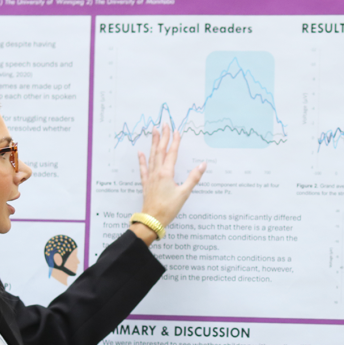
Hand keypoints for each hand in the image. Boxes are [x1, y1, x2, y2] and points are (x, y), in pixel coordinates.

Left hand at [134, 123, 205, 240]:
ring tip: (154, 132)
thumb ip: (193, 178)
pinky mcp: (146, 184)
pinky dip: (142, 160)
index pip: (172, 153)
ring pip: (151, 156)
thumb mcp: (184, 194)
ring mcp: (150, 177)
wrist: (151, 220)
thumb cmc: (168, 209)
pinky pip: (143, 168)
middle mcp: (157, 172)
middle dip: (163, 137)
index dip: (175, 141)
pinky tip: (140, 153)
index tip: (177, 130)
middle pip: (160, 151)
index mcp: (166, 174)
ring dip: (153, 143)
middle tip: (164, 124)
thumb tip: (202, 165)